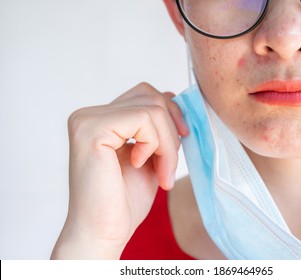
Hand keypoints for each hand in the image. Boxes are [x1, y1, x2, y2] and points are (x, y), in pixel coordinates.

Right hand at [51, 83, 187, 258]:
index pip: (145, 94)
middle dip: (172, 130)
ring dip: (167, 144)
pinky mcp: (91, 130)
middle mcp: (88, 115)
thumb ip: (155, 126)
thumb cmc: (124, 201)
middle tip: (168, 166)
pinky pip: (144, 120)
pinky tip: (140, 165)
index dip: (170, 114)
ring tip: (161, 173)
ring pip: (152, 108)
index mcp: (100, 119)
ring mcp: (87, 120)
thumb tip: (170, 94)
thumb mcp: (149, 154)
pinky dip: (155, 145)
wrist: (104, 232)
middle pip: (150, 95)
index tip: (180, 142)